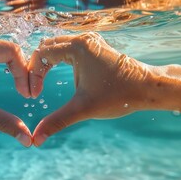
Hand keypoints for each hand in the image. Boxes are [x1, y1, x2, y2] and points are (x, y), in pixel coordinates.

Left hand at [0, 32, 32, 146]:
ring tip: (19, 88)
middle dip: (22, 71)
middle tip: (27, 93)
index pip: (14, 53)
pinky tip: (1, 79)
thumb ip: (2, 122)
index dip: (26, 75)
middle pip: (9, 50)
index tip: (28, 96)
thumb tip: (27, 139)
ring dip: (11, 68)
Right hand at [28, 32, 153, 145]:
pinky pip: (68, 49)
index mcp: (77, 47)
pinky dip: (57, 61)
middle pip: (47, 47)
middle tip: (32, 89)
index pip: (41, 54)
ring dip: (46, 64)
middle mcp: (83, 39)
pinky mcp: (95, 48)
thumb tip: (36, 140)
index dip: (32, 75)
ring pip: (57, 47)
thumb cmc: (119, 95)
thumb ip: (57, 122)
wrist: (149, 89)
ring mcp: (90, 42)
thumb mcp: (83, 109)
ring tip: (40, 83)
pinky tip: (54, 75)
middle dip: (36, 68)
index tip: (32, 95)